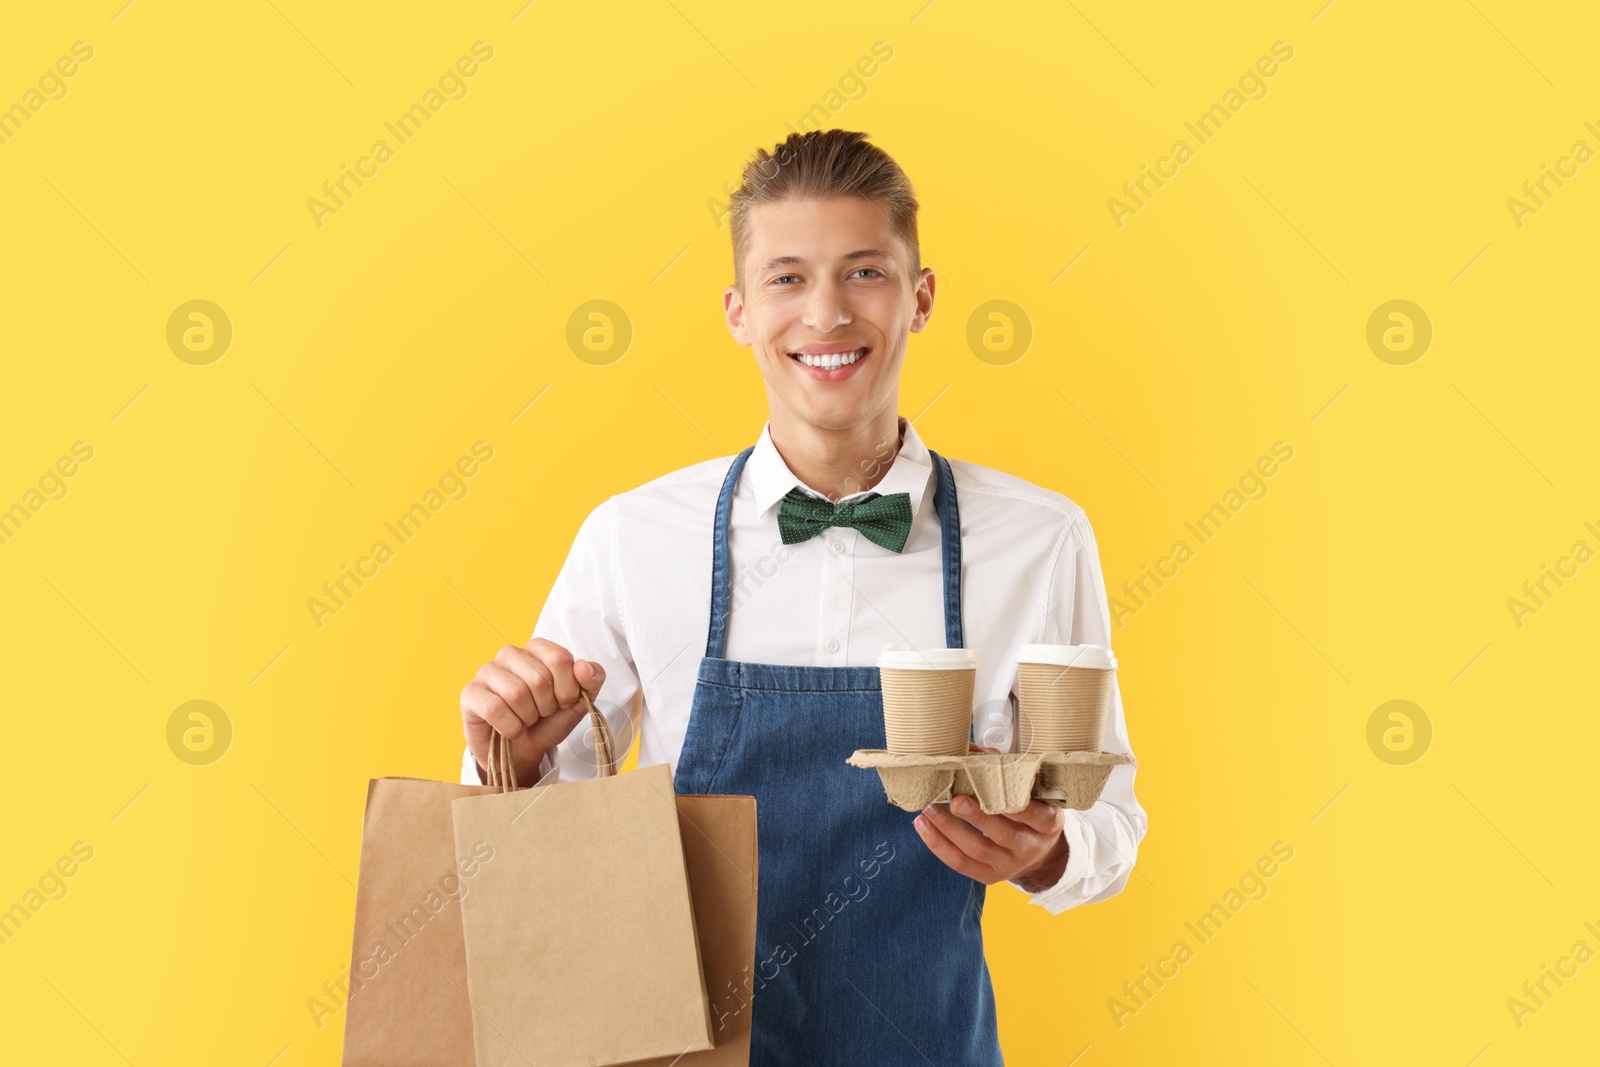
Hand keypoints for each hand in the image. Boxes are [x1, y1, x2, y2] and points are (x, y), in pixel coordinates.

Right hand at [460, 639, 605, 783]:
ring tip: (525, 720)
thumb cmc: (547, 721)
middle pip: (539, 679)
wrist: (521, 750)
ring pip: (516, 694)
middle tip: (541, 714)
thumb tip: (583, 666)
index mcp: (538, 649)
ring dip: (528, 718)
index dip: (568, 689)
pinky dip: (510, 727)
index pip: (560, 659)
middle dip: (547, 707)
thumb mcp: (578, 702)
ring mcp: (487, 671)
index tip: (564, 702)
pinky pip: (494, 709)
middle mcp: (510, 654)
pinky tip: (511, 730)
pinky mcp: (470, 693)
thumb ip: (592, 680)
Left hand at [912, 745, 1068, 886]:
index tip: (995, 789)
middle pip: (1004, 835)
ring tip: (929, 809)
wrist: (1036, 851)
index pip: (1038, 816)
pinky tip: (924, 826)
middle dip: (977, 817)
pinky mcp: (989, 876)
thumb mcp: (1029, 790)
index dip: (1019, 806)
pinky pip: (961, 863)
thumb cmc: (1028, 808)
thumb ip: (1003, 768)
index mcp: (1048, 824)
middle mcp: (1031, 847)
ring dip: (949, 829)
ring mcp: (1010, 865)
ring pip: (977, 850)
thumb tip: (969, 749)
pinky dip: (939, 845)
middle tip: (955, 799)